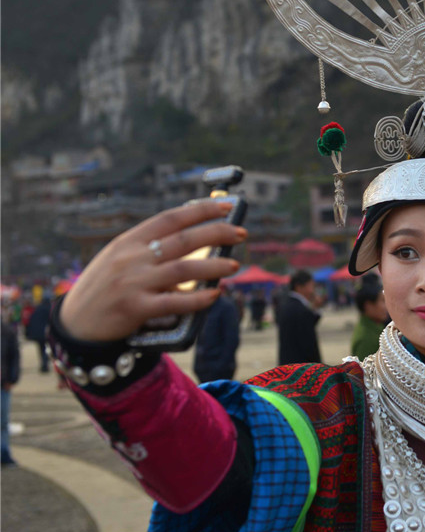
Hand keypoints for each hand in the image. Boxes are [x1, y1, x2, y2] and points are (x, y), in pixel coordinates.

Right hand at [60, 201, 245, 341]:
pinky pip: (175, 301)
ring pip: (184, 269)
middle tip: (241, 233)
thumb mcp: (120, 258)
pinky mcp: (136, 308)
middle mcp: (132, 258)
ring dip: (214, 266)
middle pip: (184, 240)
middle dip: (217, 233)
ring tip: (234, 265)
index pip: (171, 218)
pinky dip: (198, 298)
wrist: (76, 323)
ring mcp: (134, 283)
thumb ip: (150, 248)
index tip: (227, 207)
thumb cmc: (105, 288)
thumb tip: (198, 242)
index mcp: (129, 240)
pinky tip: (215, 294)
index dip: (201, 210)